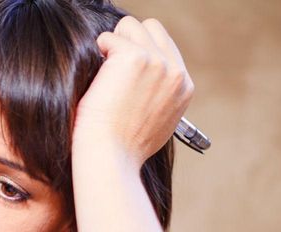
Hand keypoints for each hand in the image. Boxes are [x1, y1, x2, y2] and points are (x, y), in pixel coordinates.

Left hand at [73, 16, 193, 166]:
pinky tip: (96, 77)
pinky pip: (109, 38)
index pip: (165, 47)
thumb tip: (145, 85)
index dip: (140, 53)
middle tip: (110, 67)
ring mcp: (156, 62)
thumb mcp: (156, 124)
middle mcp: (174, 71)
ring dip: (112, 44)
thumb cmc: (123, 148)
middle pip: (151, 28)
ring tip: (103, 73)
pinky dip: (98, 53)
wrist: (111, 157)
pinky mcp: (134, 57)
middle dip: (127, 40)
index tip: (122, 70)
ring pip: (130, 26)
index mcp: (183, 87)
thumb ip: (159, 98)